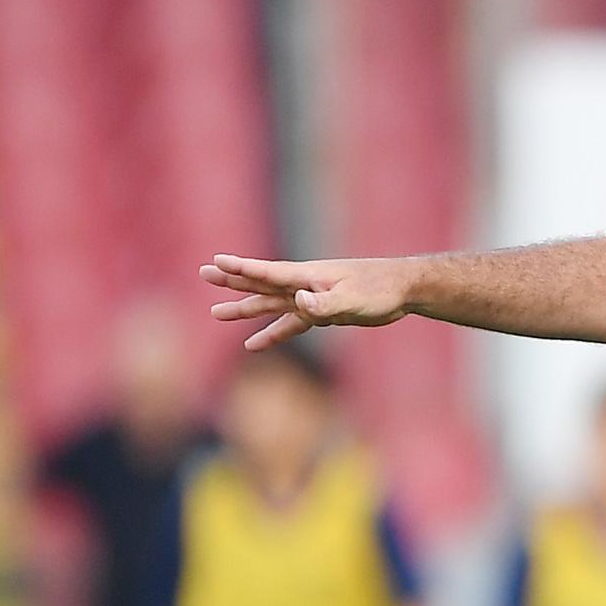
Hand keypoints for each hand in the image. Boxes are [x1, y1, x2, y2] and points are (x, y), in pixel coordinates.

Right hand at [203, 254, 416, 349]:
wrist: (402, 290)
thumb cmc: (379, 290)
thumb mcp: (352, 299)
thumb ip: (324, 304)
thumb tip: (299, 303)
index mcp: (307, 277)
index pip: (267, 272)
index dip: (241, 268)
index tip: (216, 262)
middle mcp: (304, 285)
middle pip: (260, 283)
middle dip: (232, 281)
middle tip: (204, 274)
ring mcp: (311, 299)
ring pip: (270, 304)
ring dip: (245, 309)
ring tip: (216, 313)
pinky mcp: (322, 313)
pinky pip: (290, 324)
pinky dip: (273, 333)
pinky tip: (255, 344)